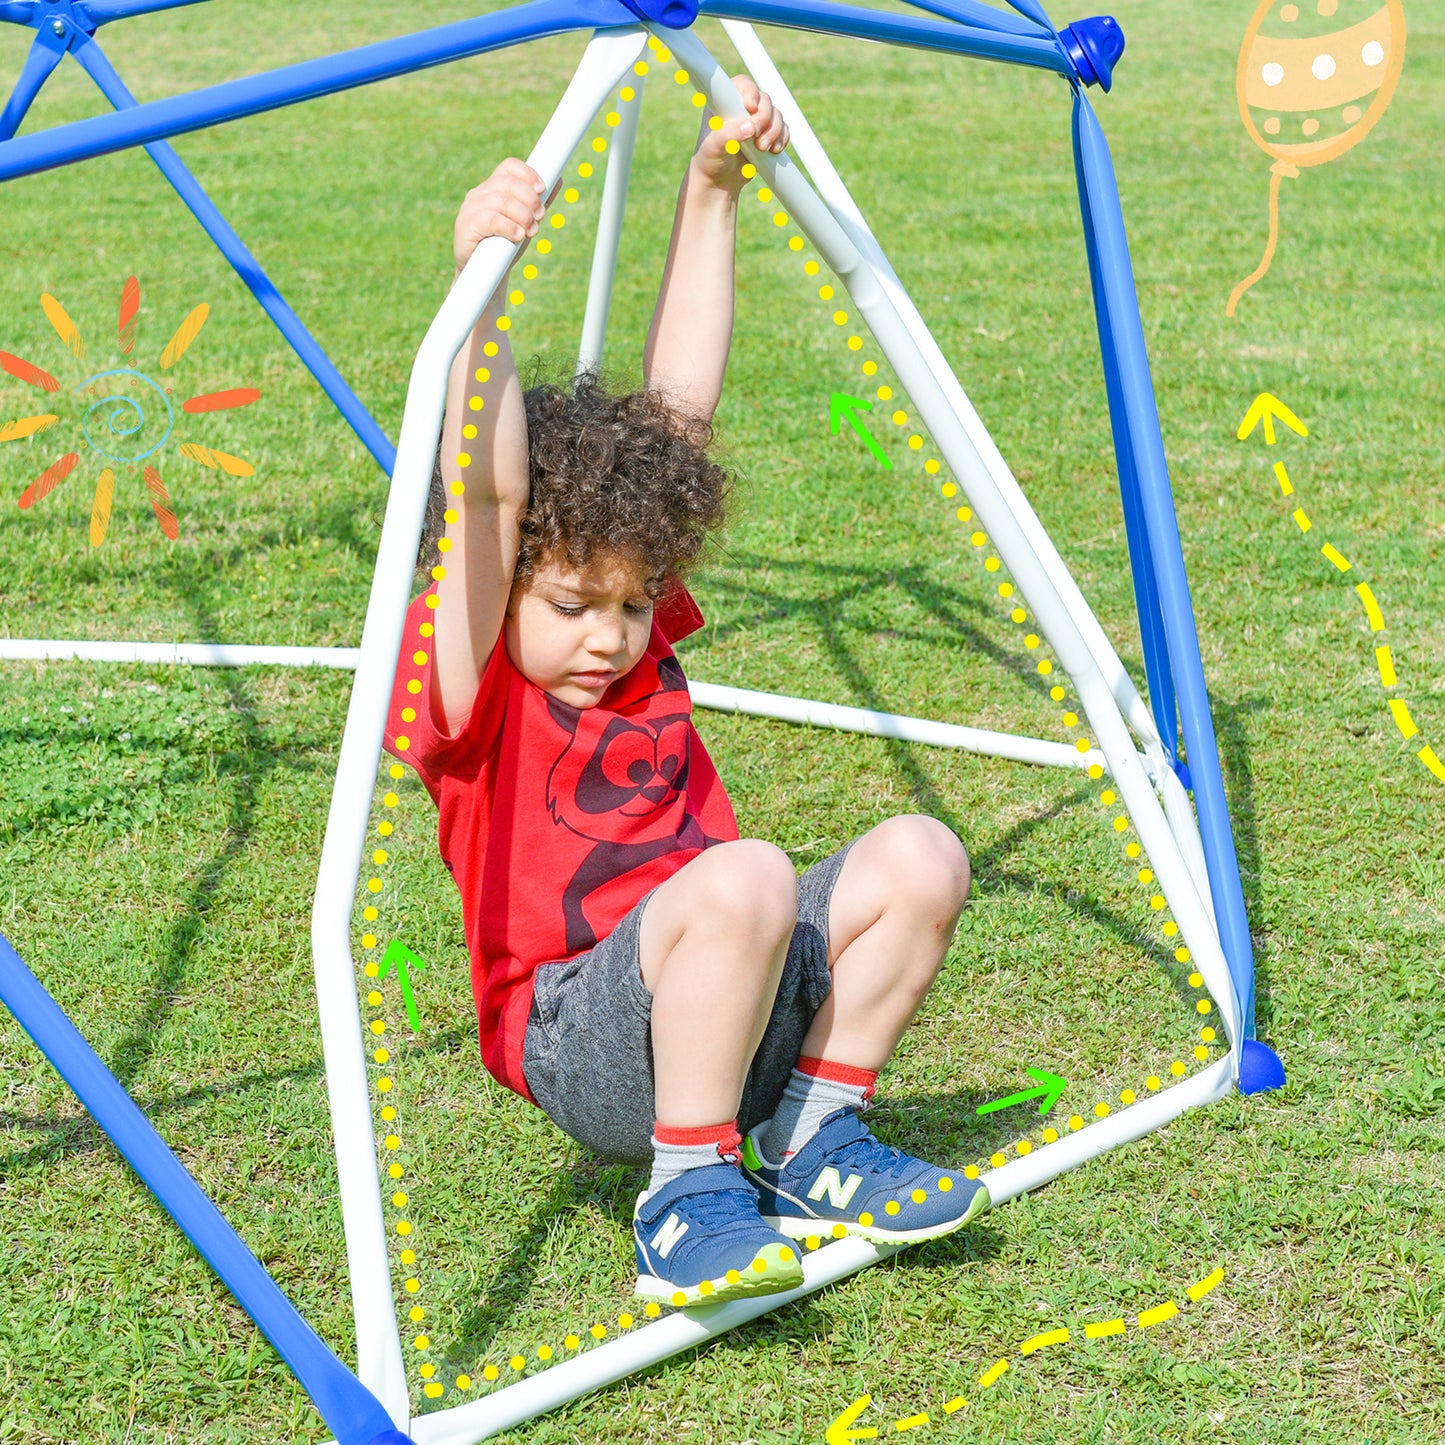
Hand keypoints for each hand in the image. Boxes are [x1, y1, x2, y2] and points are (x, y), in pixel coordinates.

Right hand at [454, 157, 548, 274]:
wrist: (484, 274)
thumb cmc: (504, 246)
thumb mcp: (525, 222)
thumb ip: (539, 202)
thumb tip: (558, 180)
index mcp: (493, 188)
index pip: (509, 166)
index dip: (528, 173)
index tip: (542, 189)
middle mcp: (480, 193)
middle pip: (507, 182)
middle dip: (530, 199)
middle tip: (540, 216)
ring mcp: (470, 208)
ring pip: (501, 200)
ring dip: (523, 215)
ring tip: (531, 231)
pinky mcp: (465, 225)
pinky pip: (490, 219)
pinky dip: (509, 227)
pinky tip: (518, 236)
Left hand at [691, 75, 789, 192]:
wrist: (719, 180)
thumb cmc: (710, 160)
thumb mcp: (714, 147)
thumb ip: (728, 135)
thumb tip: (749, 127)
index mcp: (725, 102)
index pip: (742, 85)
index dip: (750, 93)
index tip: (751, 108)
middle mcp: (742, 107)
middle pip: (764, 99)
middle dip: (764, 119)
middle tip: (756, 138)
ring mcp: (756, 119)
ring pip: (776, 114)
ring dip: (774, 131)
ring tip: (762, 148)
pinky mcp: (767, 133)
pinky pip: (783, 129)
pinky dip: (782, 138)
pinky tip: (774, 150)